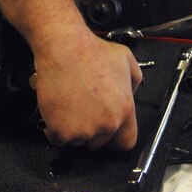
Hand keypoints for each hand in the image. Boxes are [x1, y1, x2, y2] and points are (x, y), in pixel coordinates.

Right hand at [34, 31, 142, 150]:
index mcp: (124, 110)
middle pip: (101, 143)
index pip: (126, 142)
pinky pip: (59, 140)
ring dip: (76, 129)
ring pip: (79, 142)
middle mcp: (106, 124)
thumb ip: (134, 82)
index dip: (118, 137)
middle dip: (94, 129)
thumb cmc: (91, 51)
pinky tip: (60, 111)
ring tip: (73, 104)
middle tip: (87, 109)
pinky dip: (57, 129)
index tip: (111, 133)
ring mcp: (83, 130)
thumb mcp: (126, 60)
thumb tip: (130, 95)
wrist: (64, 48)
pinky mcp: (61, 131)